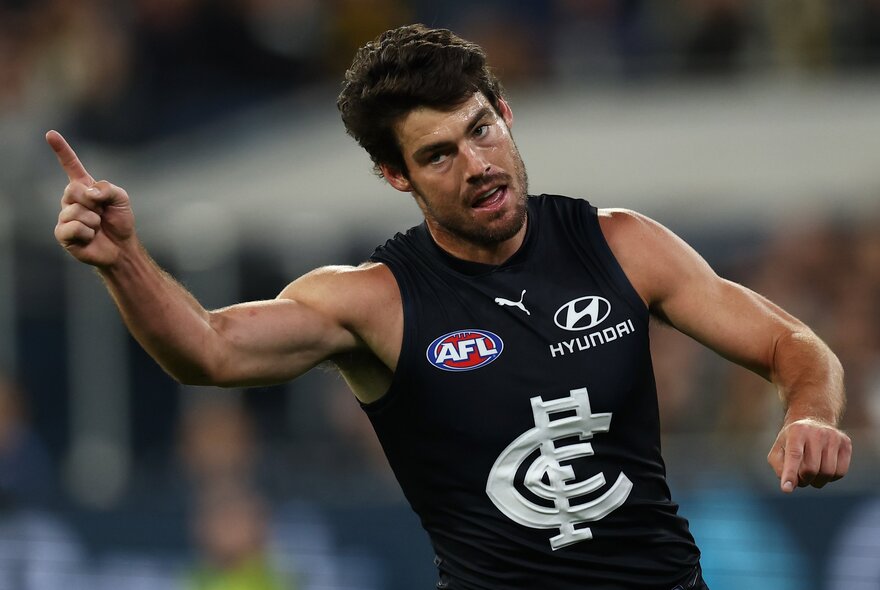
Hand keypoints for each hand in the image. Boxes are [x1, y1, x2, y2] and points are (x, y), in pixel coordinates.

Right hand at [47, 130, 135, 267]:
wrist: (122, 247)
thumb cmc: (120, 221)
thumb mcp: (121, 199)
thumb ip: (107, 189)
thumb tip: (88, 193)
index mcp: (84, 187)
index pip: (71, 166)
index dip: (62, 150)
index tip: (51, 134)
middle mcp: (71, 200)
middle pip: (72, 189)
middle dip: (93, 202)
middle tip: (101, 213)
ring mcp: (65, 216)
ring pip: (75, 211)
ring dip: (93, 220)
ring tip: (97, 227)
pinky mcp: (63, 234)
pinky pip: (73, 227)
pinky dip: (87, 233)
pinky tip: (90, 237)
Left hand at [768, 418, 851, 492]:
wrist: (814, 420)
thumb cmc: (792, 440)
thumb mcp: (778, 448)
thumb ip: (779, 467)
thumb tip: (790, 484)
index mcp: (797, 432)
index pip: (794, 456)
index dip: (790, 474)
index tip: (786, 490)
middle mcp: (817, 433)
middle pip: (811, 469)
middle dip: (803, 480)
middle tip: (800, 477)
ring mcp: (834, 437)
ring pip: (827, 473)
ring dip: (816, 481)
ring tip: (810, 474)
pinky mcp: (846, 444)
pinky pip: (840, 473)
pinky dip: (830, 478)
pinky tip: (823, 469)